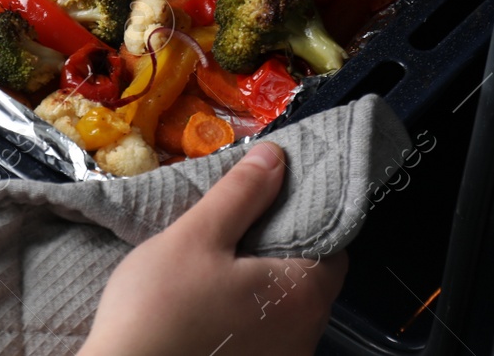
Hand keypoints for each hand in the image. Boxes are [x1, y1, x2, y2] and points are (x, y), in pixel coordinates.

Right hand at [78, 143, 347, 355]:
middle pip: (310, 278)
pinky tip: (210, 303)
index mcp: (303, 295)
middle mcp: (306, 335)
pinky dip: (246, 313)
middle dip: (279, 248)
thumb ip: (241, 194)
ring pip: (285, 308)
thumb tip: (276, 157)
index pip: (333, 245)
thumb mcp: (196, 236)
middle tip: (235, 224)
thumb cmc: (160, 306)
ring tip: (218, 261)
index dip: (304, 215)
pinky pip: (264, 334)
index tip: (269, 198)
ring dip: (261, 283)